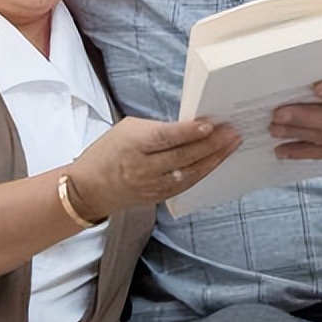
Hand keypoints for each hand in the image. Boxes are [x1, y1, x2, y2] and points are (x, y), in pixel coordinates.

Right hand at [65, 117, 241, 219]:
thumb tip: (190, 127)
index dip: (188, 132)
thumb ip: (158, 130)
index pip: (165, 138)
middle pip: (183, 156)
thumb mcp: (128, 130)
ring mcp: (152, 185)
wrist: (90, 188)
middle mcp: (144, 167)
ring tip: (232, 144)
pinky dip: (203, 172)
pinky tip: (217, 160)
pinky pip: (186, 185)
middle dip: (211, 144)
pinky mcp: (158, 197)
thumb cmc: (109, 150)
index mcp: (134, 144)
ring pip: (189, 173)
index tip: (210, 124)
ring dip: (214, 158)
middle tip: (232, 131)